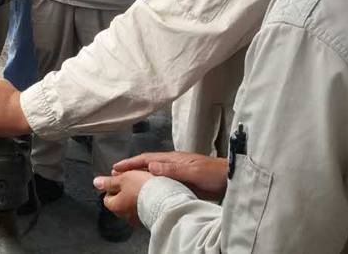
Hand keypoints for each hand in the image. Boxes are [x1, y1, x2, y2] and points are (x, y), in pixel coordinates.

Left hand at [93, 170, 153, 225]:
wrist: (166, 199)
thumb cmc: (143, 188)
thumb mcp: (123, 179)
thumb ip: (108, 181)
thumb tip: (96, 182)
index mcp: (115, 206)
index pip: (107, 197)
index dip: (113, 185)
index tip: (120, 178)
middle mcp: (125, 216)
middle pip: (120, 200)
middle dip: (125, 189)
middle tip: (132, 179)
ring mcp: (138, 218)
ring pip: (132, 203)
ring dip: (136, 194)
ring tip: (144, 184)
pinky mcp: (149, 218)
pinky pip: (143, 207)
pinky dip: (145, 200)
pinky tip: (151, 193)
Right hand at [112, 151, 227, 199]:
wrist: (232, 178)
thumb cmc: (214, 173)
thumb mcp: (193, 171)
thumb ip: (172, 169)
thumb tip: (150, 167)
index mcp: (172, 159)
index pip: (146, 159)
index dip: (130, 163)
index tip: (115, 168)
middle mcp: (172, 163)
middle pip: (147, 164)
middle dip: (130, 168)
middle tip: (115, 175)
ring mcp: (177, 171)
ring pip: (153, 172)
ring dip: (139, 175)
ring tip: (127, 182)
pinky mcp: (183, 180)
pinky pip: (161, 180)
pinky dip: (151, 182)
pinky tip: (148, 189)